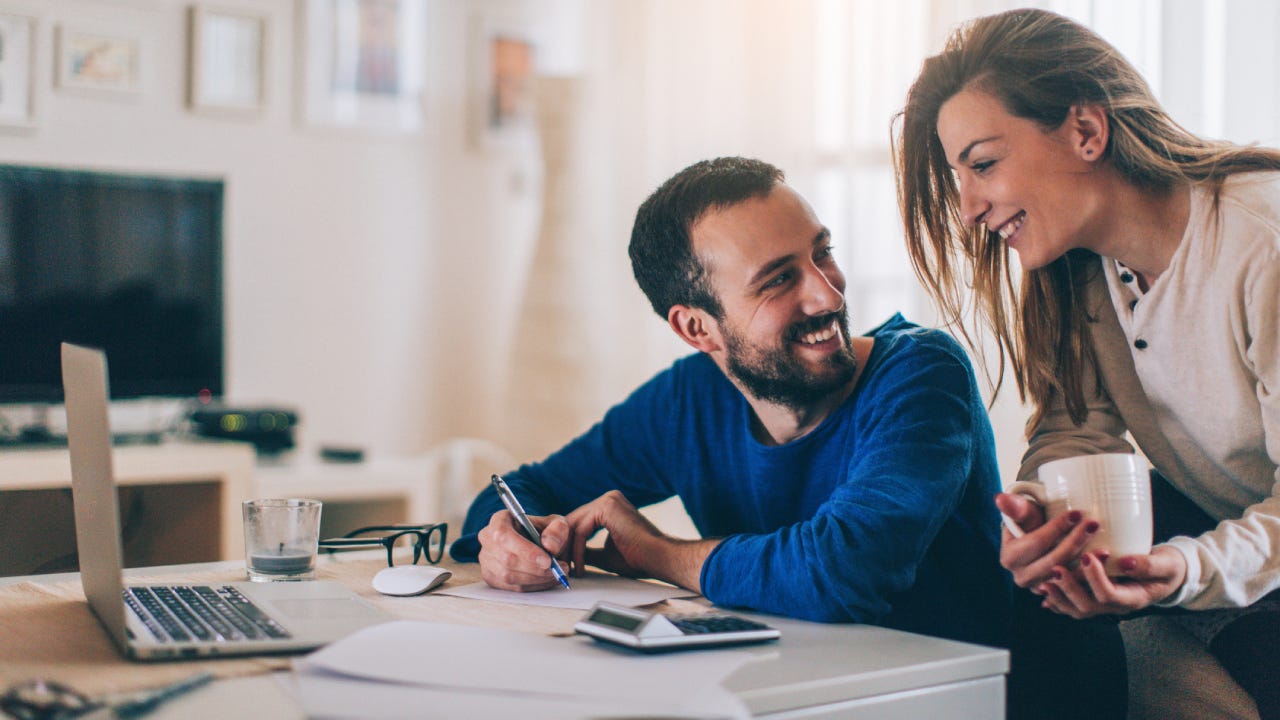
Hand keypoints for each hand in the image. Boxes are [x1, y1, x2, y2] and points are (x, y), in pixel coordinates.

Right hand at [476, 509, 569, 591]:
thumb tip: (549, 546)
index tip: (547, 560)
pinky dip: (532, 586)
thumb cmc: (546, 532)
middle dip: (534, 568)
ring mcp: (486, 559)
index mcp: (500, 520)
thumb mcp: (557, 524)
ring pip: (508, 576)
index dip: (525, 550)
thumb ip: (557, 530)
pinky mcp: (491, 577)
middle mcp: (488, 538)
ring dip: (535, 579)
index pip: (504, 536)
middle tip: (557, 570)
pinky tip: (546, 580)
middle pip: (506, 559)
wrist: (542, 545)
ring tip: (555, 574)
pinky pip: (511, 587)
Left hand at [564, 490, 662, 579]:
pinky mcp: (607, 507)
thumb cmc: (638, 558)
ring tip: (567, 568)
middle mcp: (609, 499)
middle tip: (558, 565)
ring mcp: (608, 500)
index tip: (563, 562)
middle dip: (563, 545)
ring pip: (575, 525)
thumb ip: (587, 551)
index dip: (567, 542)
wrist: (658, 558)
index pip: (579, 521)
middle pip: (573, 520)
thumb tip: (569, 555)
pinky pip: (582, 529)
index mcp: (609, 507)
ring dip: (568, 549)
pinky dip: (577, 549)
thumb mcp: (605, 554)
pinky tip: (580, 565)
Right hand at [995, 492, 1098, 587]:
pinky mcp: (1057, 595)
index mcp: (1010, 558)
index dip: (1057, 528)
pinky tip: (1105, 565)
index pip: (1037, 542)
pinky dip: (1091, 578)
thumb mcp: (1023, 512)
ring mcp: (1039, 589)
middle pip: (1053, 561)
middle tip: (1094, 524)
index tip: (1077, 513)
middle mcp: (1022, 577)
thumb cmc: (1030, 522)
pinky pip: (1075, 588)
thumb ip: (1014, 506)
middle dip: (1075, 542)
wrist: (1037, 540)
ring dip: (1087, 565)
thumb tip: (1000, 498)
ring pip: (1066, 578)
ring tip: (1104, 548)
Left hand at [1037, 545, 1188, 618]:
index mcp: (1134, 599)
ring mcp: (1105, 606)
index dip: (1096, 578)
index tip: (1087, 555)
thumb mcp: (1166, 564)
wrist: (1167, 574)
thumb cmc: (1168, 567)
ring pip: (1077, 610)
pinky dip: (1058, 600)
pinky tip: (1043, 591)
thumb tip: (1124, 562)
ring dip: (1059, 597)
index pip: (1110, 595)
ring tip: (1044, 581)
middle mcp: (1116, 607)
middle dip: (1069, 589)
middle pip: (1088, 606)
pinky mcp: (1096, 599)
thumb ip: (1148, 565)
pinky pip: (1074, 606)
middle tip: (1056, 568)